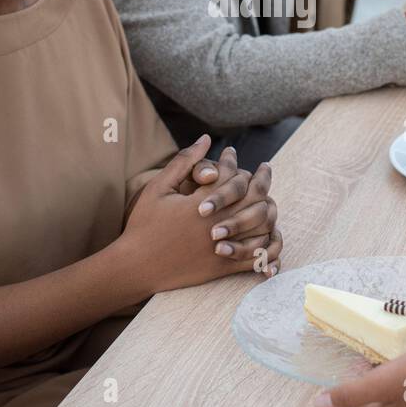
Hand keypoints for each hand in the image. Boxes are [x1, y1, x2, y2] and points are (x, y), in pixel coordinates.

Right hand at [121, 136, 282, 293]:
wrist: (136, 266)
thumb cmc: (144, 224)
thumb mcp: (159, 188)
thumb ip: (184, 162)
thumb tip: (206, 139)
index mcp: (200, 204)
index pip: (230, 176)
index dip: (233, 162)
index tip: (233, 153)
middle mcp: (215, 225)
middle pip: (253, 198)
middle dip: (262, 180)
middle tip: (265, 169)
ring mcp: (221, 248)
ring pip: (261, 226)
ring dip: (268, 209)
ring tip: (269, 198)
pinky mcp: (222, 267)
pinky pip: (256, 256)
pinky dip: (266, 244)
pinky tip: (268, 232)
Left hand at [311, 343, 405, 406]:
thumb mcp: (383, 380)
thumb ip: (350, 393)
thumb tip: (319, 404)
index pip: (362, 401)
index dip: (361, 376)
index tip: (367, 360)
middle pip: (381, 402)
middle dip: (377, 381)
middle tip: (383, 360)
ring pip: (400, 400)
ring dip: (396, 383)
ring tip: (402, 363)